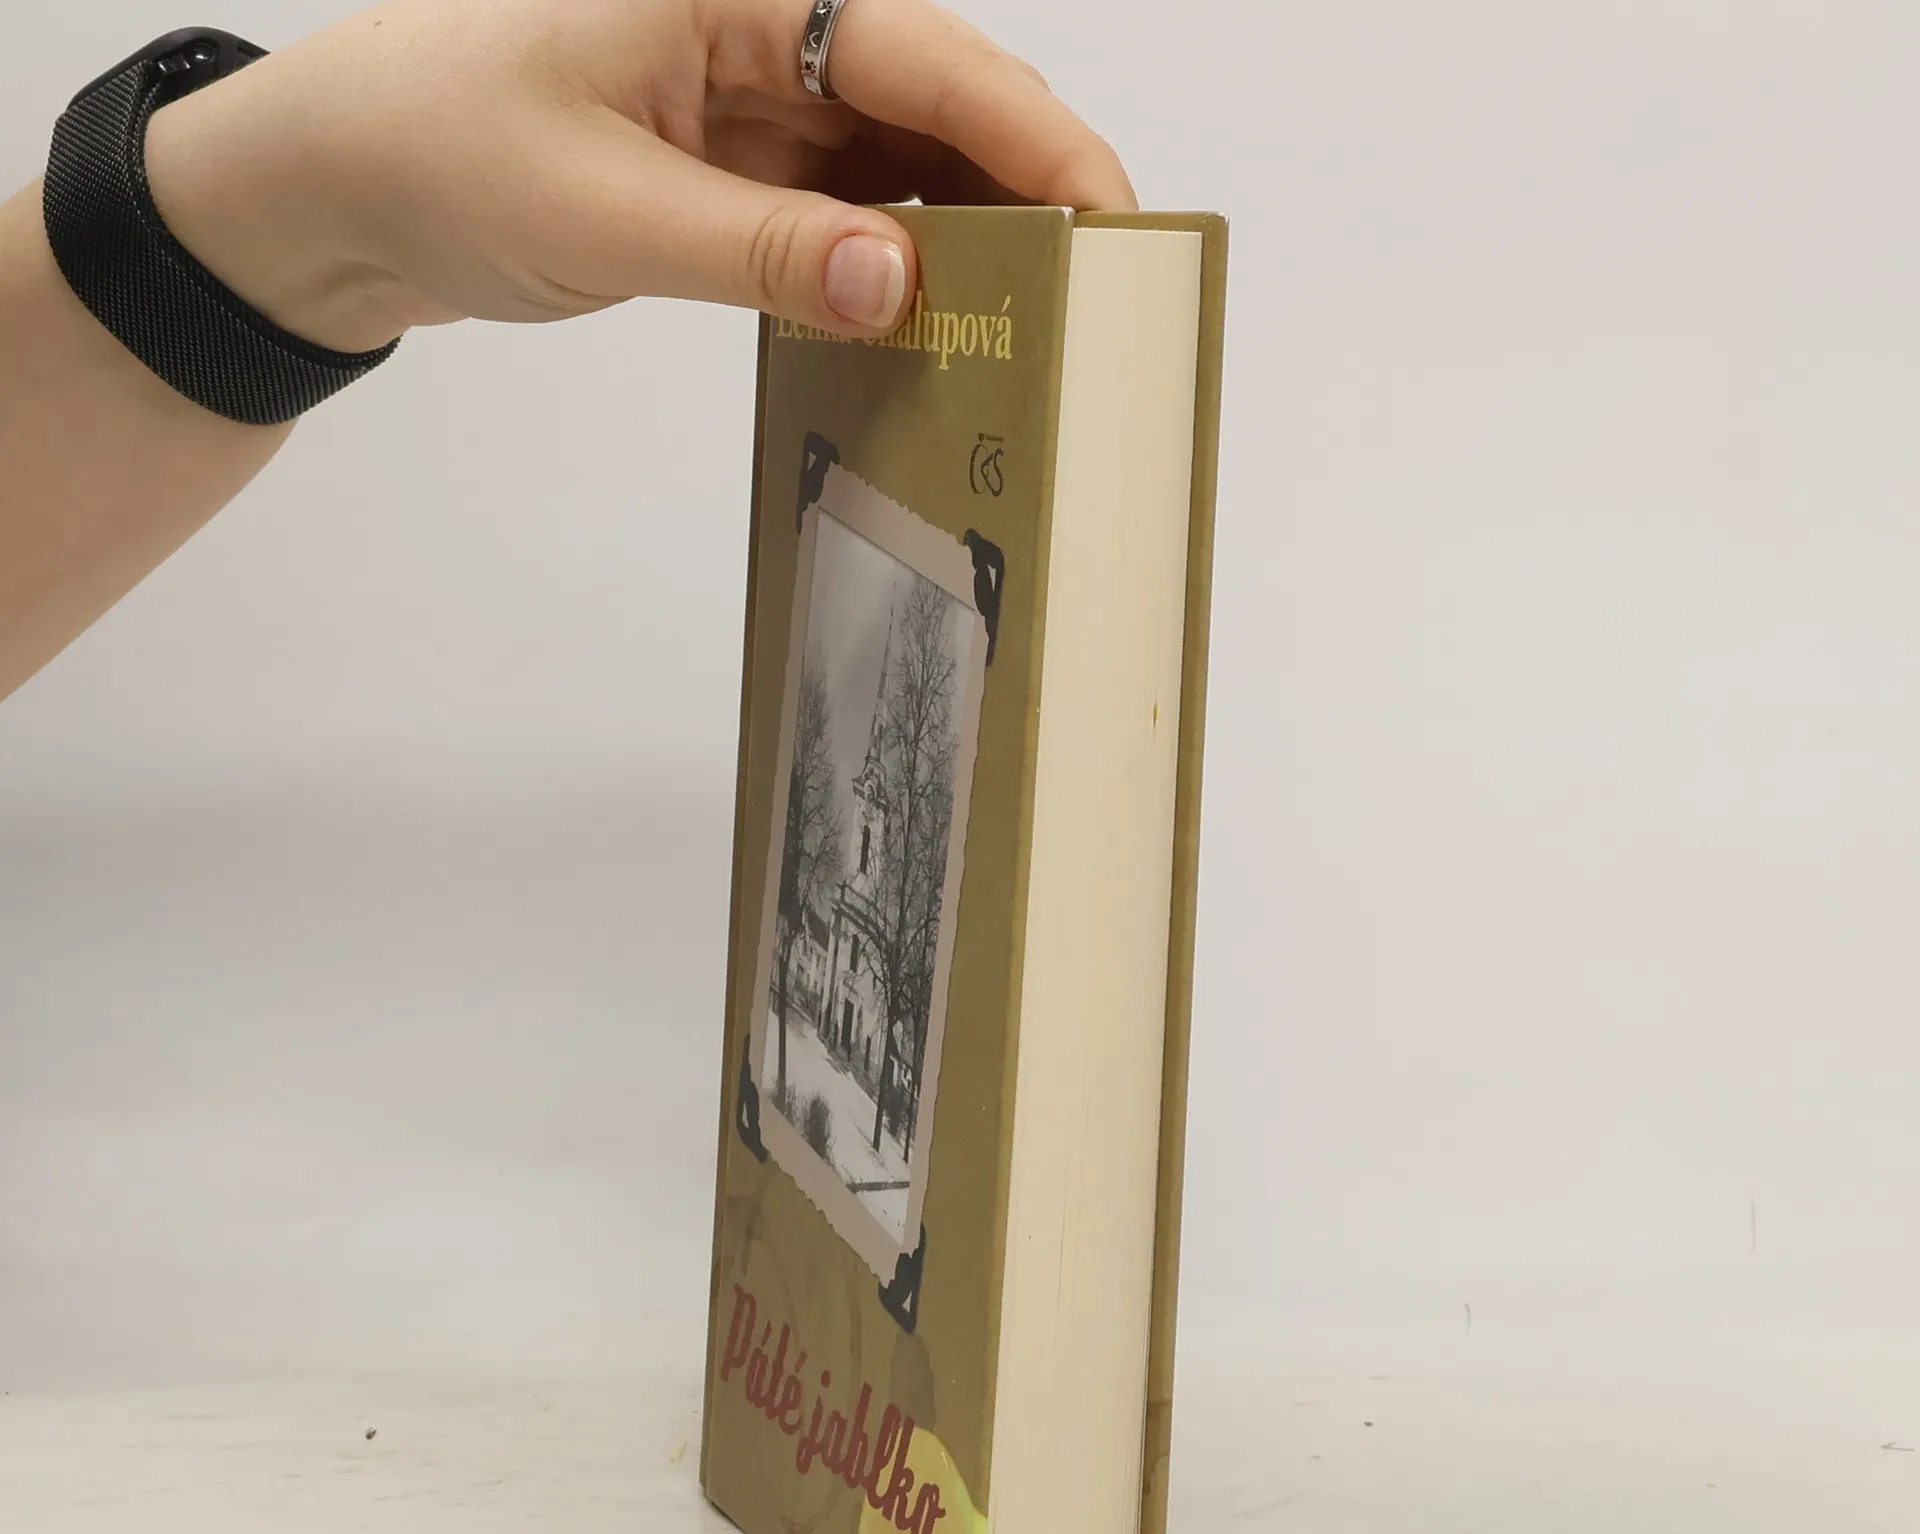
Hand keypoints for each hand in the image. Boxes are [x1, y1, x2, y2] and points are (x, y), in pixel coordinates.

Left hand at [142, 0, 1136, 354]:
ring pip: (906, 158)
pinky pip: (851, 207)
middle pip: (939, 98)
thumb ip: (755, 250)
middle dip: (1023, 190)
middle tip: (1094, 298)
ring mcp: (756, 97)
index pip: (924, 52)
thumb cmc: (439, 153)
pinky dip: (895, 262)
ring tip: (1032, 325)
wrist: (343, 184)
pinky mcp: (740, 165)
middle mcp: (763, 26)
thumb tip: (902, 282)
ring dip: (967, 235)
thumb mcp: (599, 210)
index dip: (1032, 138)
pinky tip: (932, 321)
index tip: (1110, 222)